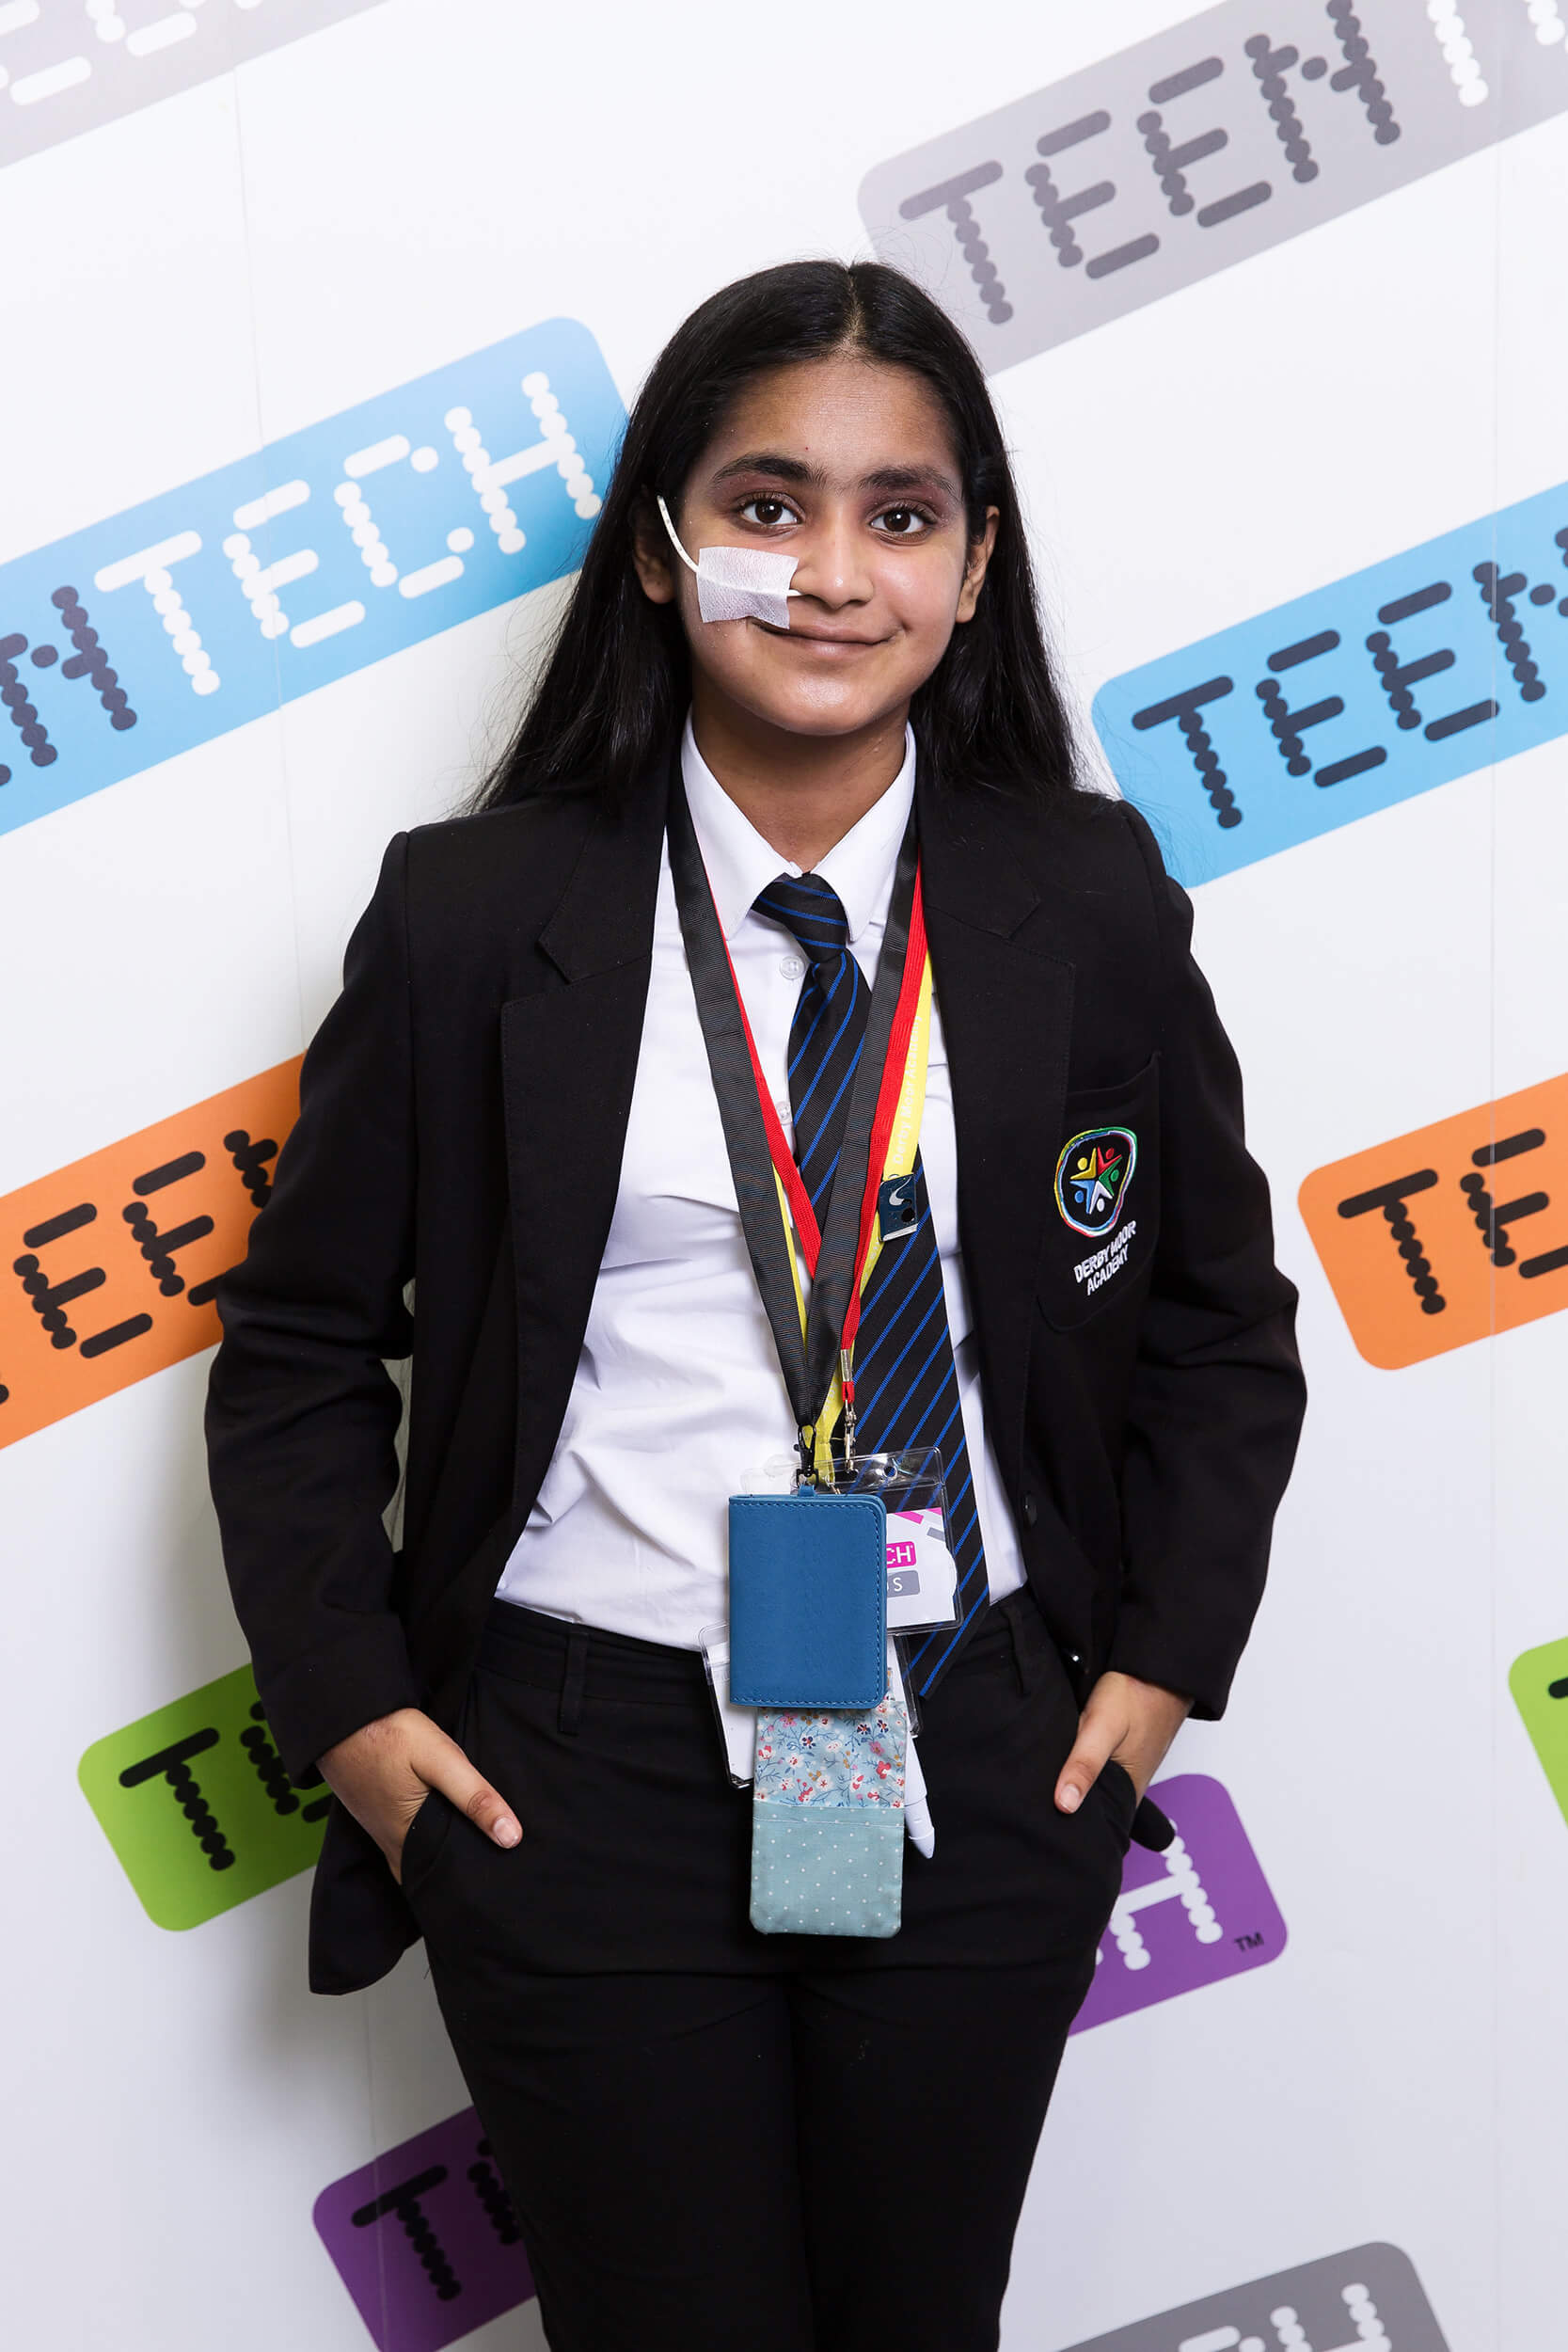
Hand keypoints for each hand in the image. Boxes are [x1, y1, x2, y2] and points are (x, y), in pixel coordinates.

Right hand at [317, 1707, 520, 1883]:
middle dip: (461, 1871)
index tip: (501, 1882)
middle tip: (494, 1871)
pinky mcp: (377, 1817)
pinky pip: (406, 1843)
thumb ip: (474, 1797)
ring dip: (443, 1857)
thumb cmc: (388, 1736)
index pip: (448, 1878)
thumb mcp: (441, 1759)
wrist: (340, 1719)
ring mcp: (382, 1833)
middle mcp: (394, 1846)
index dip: (474, 1880)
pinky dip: (426, 1842)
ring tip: (475, 1852)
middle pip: (434, 1871)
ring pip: (420, 1858)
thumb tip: (511, 1838)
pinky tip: (443, 1828)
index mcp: (410, 1842)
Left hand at [1054, 1670, 1191, 1814]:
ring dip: (1069, 1783)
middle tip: (1033, 1801)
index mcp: (1128, 1793)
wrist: (1157, 1668)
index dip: (1069, 1827)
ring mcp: (1123, 1769)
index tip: (1040, 1824)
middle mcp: (1127, 1787)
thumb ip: (1084, 1765)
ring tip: (1040, 1782)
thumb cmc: (1136, 1695)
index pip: (1094, 1826)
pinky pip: (1093, 1768)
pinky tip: (1061, 1759)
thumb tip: (1064, 1805)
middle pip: (1089, 1806)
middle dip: (1064, 1805)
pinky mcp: (1117, 1753)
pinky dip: (1077, 1766)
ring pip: (1089, 1786)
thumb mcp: (1103, 1727)